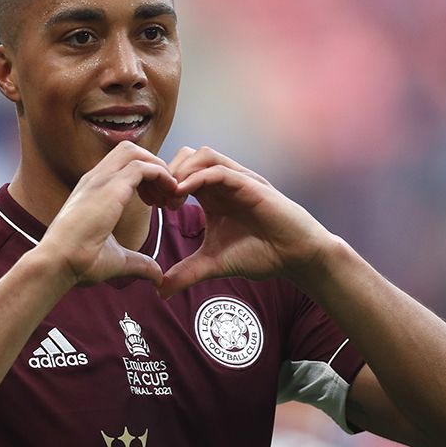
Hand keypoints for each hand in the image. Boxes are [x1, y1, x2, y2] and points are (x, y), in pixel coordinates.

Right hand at [38, 141, 185, 286]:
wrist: (57, 264)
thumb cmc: (78, 263)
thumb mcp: (117, 260)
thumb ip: (139, 263)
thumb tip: (157, 276)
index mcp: (93, 190)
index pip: (122, 165)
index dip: (145, 178)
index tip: (157, 203)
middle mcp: (95, 179)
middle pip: (130, 151)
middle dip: (154, 165)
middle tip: (165, 196)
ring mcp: (101, 180)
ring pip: (137, 153)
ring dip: (159, 169)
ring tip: (169, 195)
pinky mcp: (111, 187)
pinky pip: (144, 166)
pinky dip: (162, 176)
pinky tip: (168, 196)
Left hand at [158, 146, 335, 297]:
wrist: (295, 257)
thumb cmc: (260, 254)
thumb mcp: (213, 264)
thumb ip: (186, 274)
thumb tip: (160, 292)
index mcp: (212, 195)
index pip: (179, 172)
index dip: (160, 184)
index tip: (150, 205)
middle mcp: (223, 183)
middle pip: (186, 155)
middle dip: (166, 173)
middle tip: (158, 200)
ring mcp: (237, 180)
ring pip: (202, 155)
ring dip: (181, 171)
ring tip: (171, 198)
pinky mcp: (250, 185)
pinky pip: (219, 170)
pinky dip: (197, 177)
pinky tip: (182, 196)